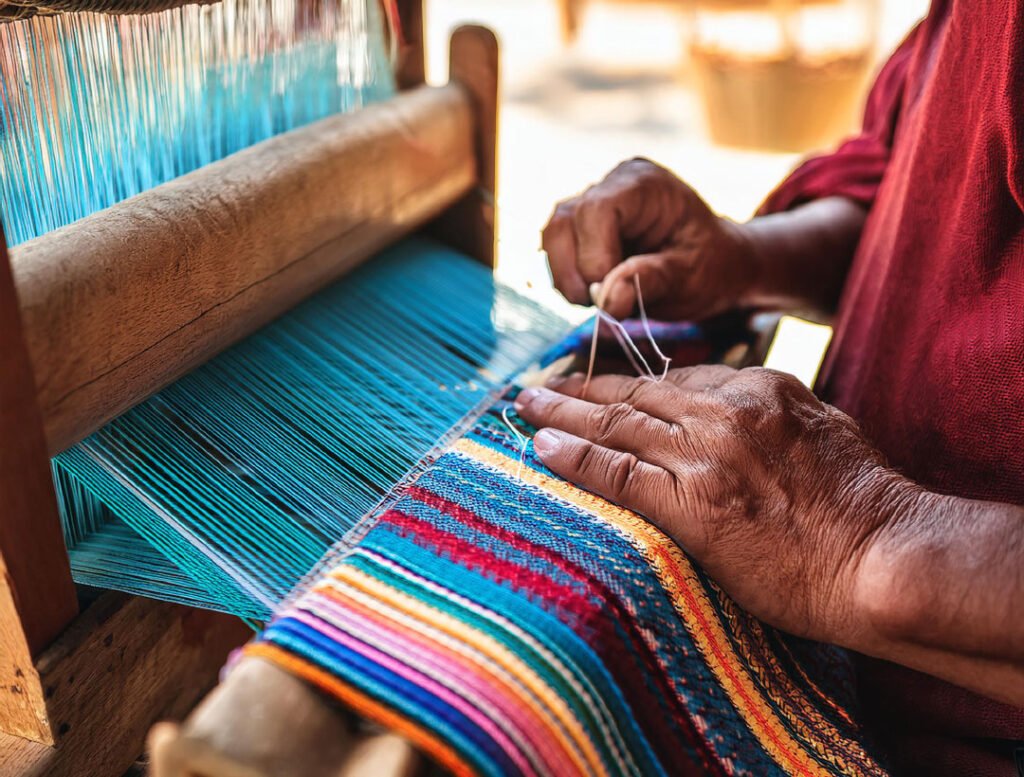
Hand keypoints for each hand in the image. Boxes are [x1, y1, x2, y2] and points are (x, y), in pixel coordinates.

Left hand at [514, 366, 918, 647]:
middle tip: (537, 387)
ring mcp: (707, 455)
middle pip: (635, 393)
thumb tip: (743, 418)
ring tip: (524, 408)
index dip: (627, 382)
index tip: (596, 384)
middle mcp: (727, 412)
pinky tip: (541, 448)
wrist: (887, 557)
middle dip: (580, 388)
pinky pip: (617, 472)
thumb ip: (775, 418)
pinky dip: (573, 457)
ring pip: (616, 424)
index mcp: (760, 390)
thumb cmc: (866, 505)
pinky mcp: (693, 503)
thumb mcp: (827, 433)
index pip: (675, 380)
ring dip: (562, 414)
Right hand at [541, 158, 756, 320]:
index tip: (609, 294)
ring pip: (554, 236)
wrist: (717, 265)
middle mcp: (614, 186)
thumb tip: (609, 301)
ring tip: (600, 300)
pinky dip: (570, 278)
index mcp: (645, 186)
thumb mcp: (693, 277)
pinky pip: (557, 251)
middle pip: (564, 221)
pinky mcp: (583, 228)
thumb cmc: (711, 266)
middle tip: (602, 304)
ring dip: (567, 278)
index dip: (593, 256)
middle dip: (575, 272)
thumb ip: (652, 282)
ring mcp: (595, 204)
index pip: (596, 209)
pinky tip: (598, 291)